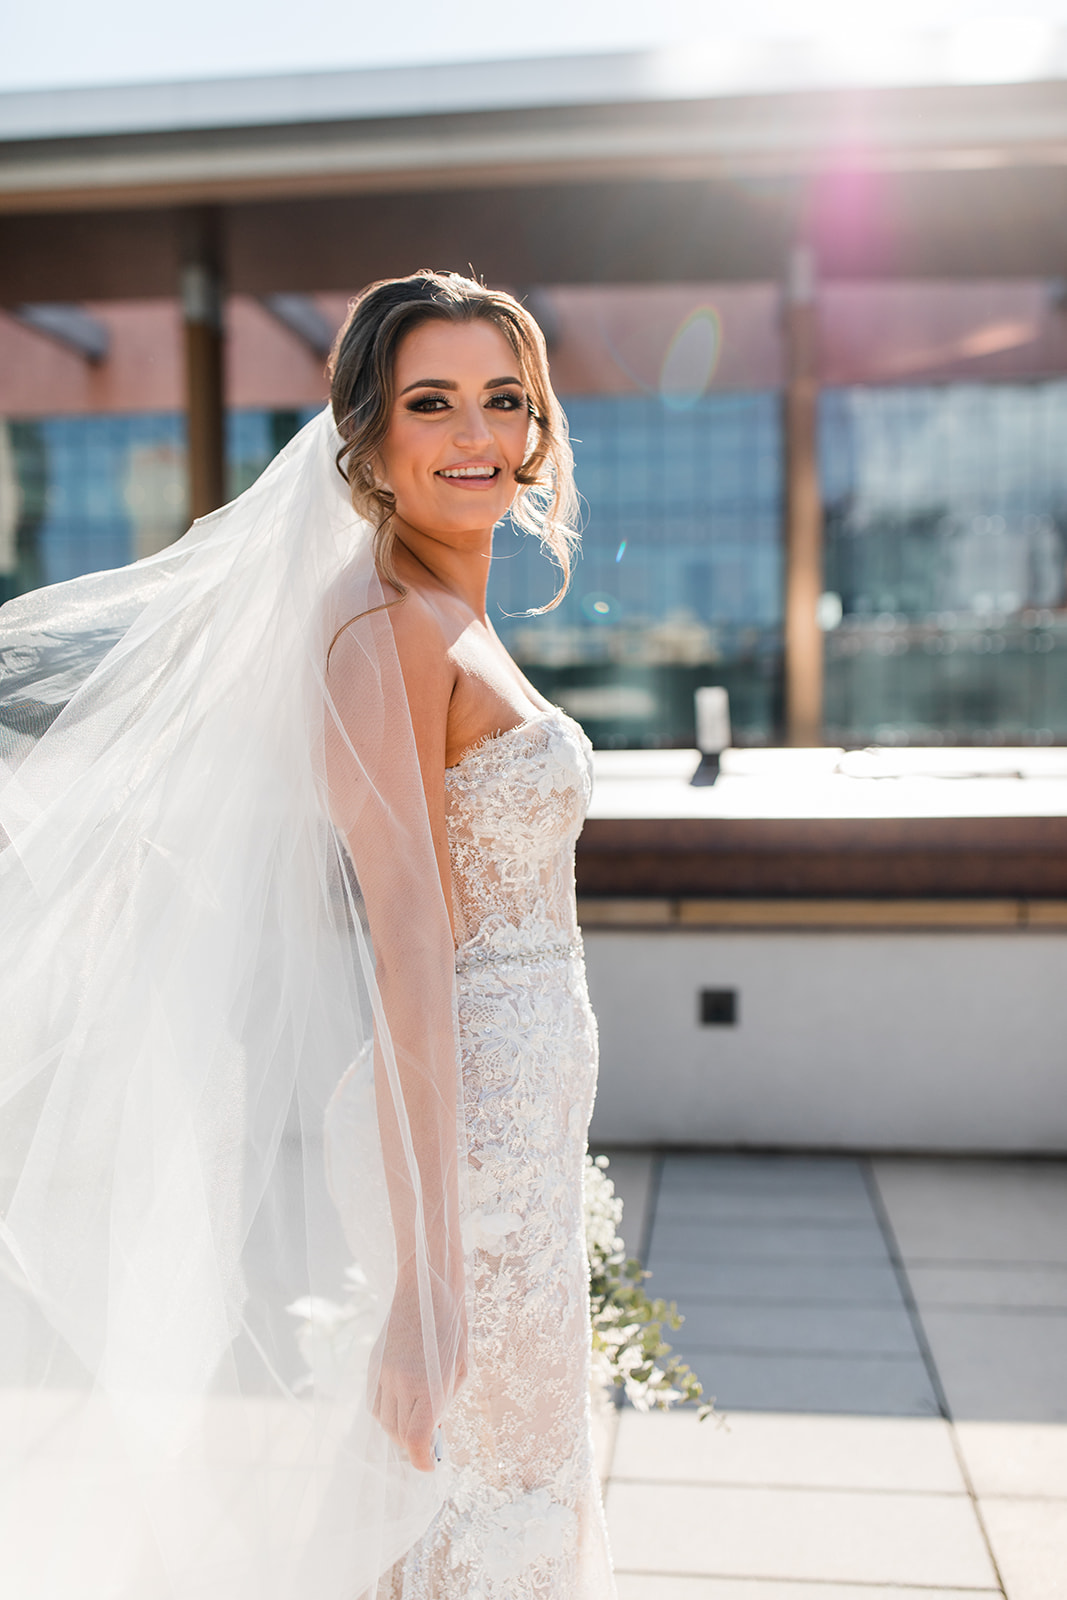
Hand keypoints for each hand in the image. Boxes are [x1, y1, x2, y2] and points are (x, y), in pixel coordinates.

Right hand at [370, 1269, 466, 1471]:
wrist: (425, 1287)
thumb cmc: (452, 1327)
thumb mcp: (459, 1368)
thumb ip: (444, 1402)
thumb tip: (433, 1429)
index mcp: (427, 1386)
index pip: (417, 1440)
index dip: (422, 1460)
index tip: (429, 1466)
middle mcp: (400, 1384)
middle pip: (399, 1436)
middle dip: (414, 1446)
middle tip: (429, 1443)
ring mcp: (382, 1374)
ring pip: (383, 1422)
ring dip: (399, 1429)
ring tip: (416, 1420)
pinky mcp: (373, 1366)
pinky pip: (375, 1403)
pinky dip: (387, 1412)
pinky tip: (402, 1403)